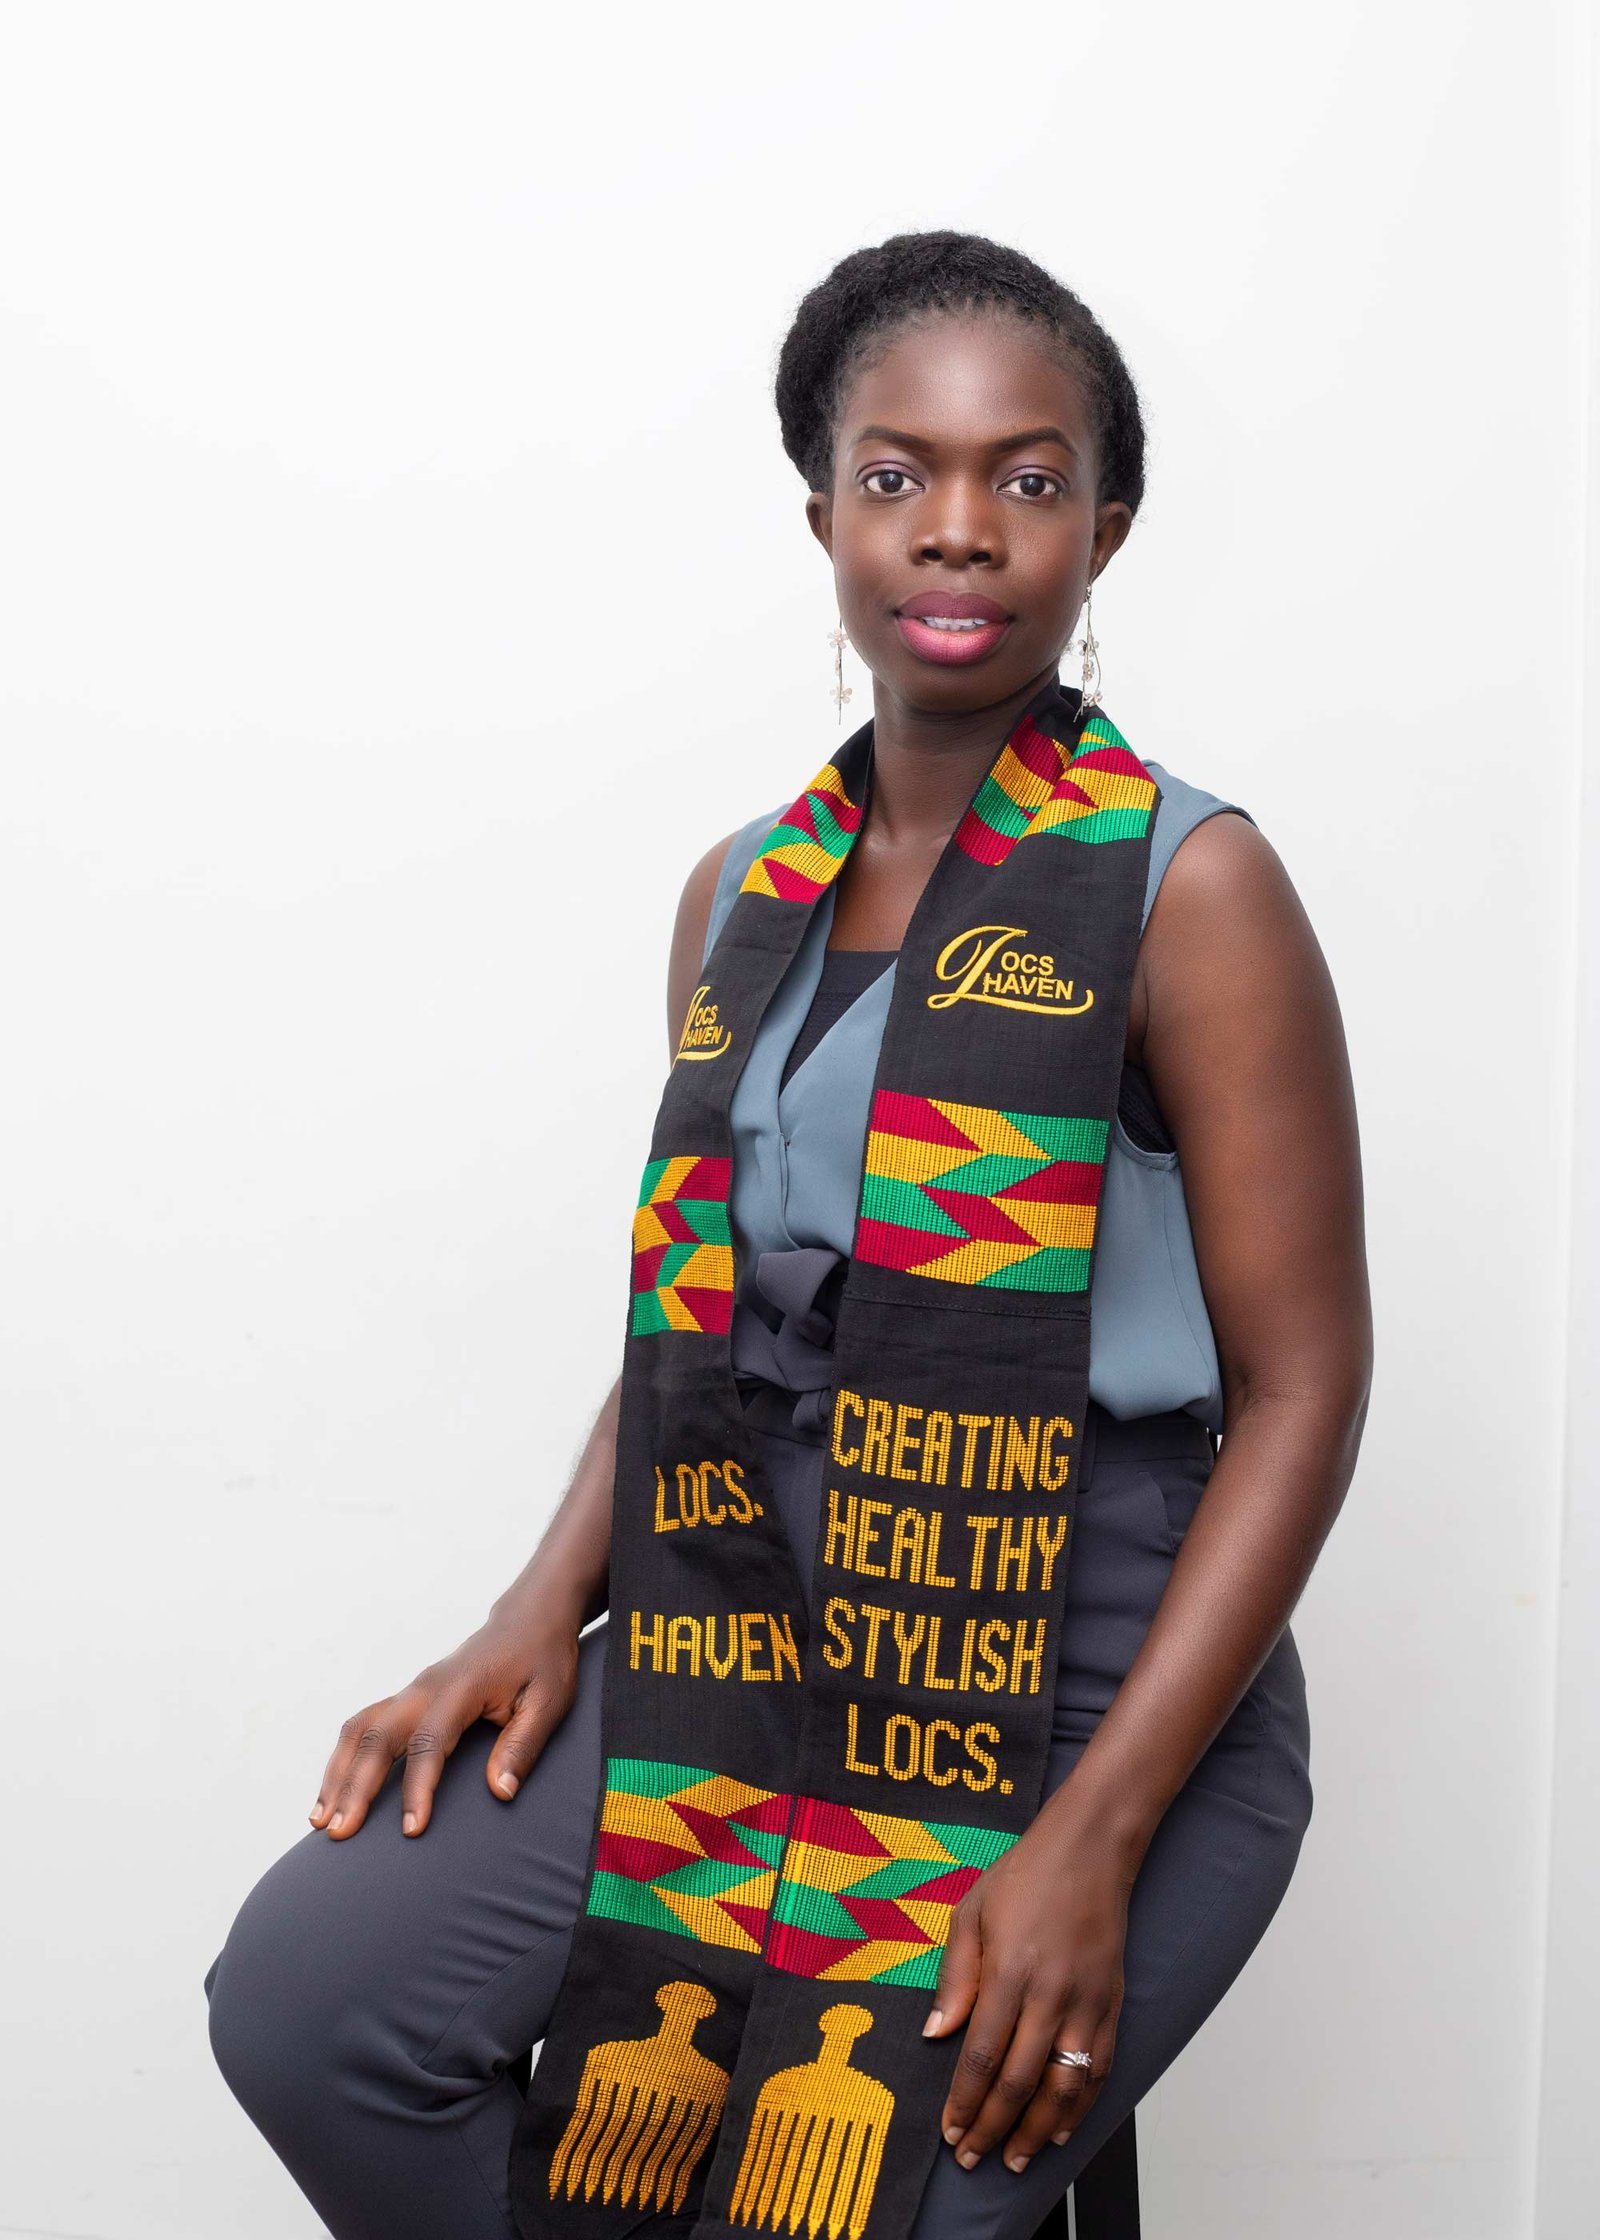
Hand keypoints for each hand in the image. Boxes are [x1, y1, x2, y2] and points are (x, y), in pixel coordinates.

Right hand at [308, 1597, 582, 1839]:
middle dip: (355, 1786)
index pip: (431, 1740)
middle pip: (378, 1735)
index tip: (412, 1831)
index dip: (419, 1787)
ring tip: (320, 1821)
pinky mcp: (408, 1697)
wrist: (530, 1617)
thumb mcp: (550, 1700)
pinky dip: (343, 1759)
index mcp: (462, 1687)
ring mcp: (412, 1690)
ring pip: (360, 1729)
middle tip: (338, 1833)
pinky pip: (364, 1726)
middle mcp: (426, 1686)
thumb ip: (524, 1744)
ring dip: (337, 1774)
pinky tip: (333, 1792)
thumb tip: (500, 1793)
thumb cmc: (543, 1660)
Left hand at [923, 1813, 1135, 2174]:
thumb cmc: (1026, 1873)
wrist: (1091, 1848)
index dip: (964, 2102)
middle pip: (1019, 2082)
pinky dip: (1081, 2106)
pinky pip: (1099, 2068)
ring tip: (1017, 2159)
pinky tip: (1061, 2129)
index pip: (981, 2055)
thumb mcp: (971, 1912)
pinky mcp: (1112, 2003)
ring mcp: (1086, 2002)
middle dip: (993, 2128)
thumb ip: (954, 1976)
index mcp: (1009, 1971)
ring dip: (1038, 2130)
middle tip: (972, 2158)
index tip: (949, 2130)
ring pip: (1063, 2086)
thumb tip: (936, 2033)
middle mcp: (1050, 1994)